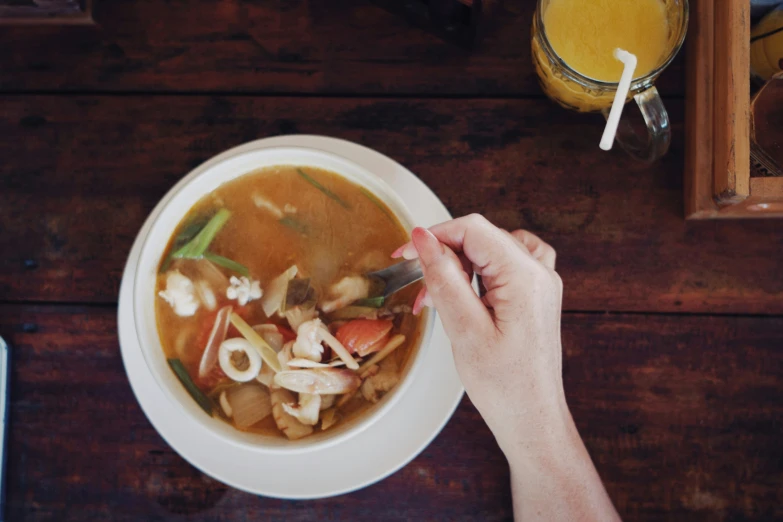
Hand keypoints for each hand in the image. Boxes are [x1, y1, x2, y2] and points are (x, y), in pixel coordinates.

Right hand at [393, 214, 565, 455]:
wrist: (532, 419)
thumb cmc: (503, 385)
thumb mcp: (464, 330)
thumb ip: (444, 278)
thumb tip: (424, 238)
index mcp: (525, 276)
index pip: (472, 230)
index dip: (434, 236)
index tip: (405, 255)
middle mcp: (540, 273)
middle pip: (482, 238)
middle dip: (444, 258)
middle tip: (421, 293)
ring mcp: (542, 283)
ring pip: (492, 249)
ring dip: (459, 266)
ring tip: (439, 300)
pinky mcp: (537, 296)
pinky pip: (507, 264)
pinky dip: (481, 271)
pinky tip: (469, 291)